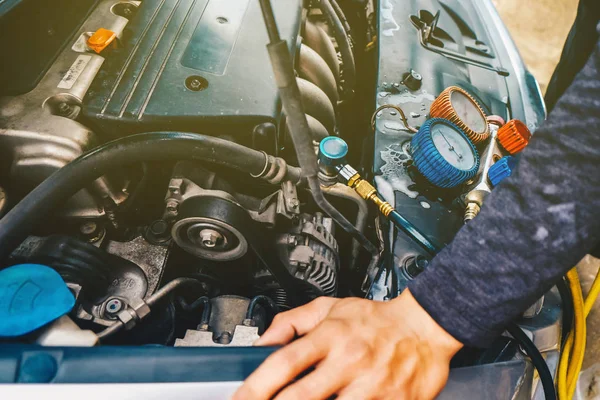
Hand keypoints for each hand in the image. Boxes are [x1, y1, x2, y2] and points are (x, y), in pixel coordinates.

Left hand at [232, 289, 462, 399]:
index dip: (256, 386)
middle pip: (300, 397)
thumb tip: (263, 342)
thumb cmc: (376, 320)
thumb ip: (293, 322)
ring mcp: (372, 386)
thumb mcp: (331, 308)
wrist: (426, 327)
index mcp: (332, 335)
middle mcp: (350, 361)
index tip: (241, 399)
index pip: (284, 362)